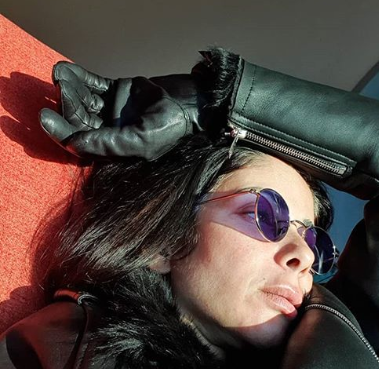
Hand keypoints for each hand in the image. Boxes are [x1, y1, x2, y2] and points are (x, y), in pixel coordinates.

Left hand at [39, 61, 203, 160]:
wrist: (192, 102)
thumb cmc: (172, 126)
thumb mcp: (141, 140)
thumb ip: (108, 143)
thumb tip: (74, 145)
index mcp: (115, 149)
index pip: (82, 143)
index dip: (61, 133)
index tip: (45, 117)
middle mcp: (111, 131)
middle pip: (79, 120)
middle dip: (67, 105)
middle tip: (60, 88)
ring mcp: (113, 111)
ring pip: (83, 100)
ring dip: (70, 88)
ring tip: (60, 74)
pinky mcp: (117, 91)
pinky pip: (93, 84)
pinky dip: (79, 76)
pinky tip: (66, 69)